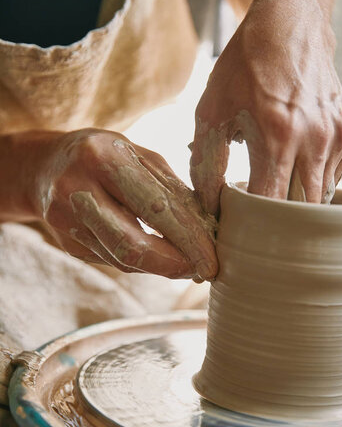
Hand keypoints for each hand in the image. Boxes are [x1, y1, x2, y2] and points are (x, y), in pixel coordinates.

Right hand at [34, 129, 216, 279]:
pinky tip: (159, 257)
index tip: (212, 258)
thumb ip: (170, 187)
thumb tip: (206, 227)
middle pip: (131, 244)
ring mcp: (66, 221)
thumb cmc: (104, 155)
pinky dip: (142, 262)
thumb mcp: (138, 155)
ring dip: (161, 267)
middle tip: (204, 271)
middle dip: (174, 264)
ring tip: (188, 264)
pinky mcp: (66, 243)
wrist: (44, 166)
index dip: (187, 238)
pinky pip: (113, 261)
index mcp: (102, 159)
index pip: (153, 207)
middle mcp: (77, 191)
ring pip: (123, 259)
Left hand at [190, 0, 341, 212]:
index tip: (239, 226)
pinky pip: (333, 177)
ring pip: (320, 197)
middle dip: (279, 223)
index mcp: (277, 135)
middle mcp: (315, 139)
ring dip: (297, 202)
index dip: (254, 224)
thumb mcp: (211, 111)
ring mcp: (338, 137)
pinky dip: (312, 181)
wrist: (289, 25)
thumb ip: (206, 164)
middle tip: (258, 222)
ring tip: (274, 190)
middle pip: (302, 212)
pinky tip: (295, 165)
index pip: (271, 206)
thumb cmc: (244, 67)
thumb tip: (210, 206)